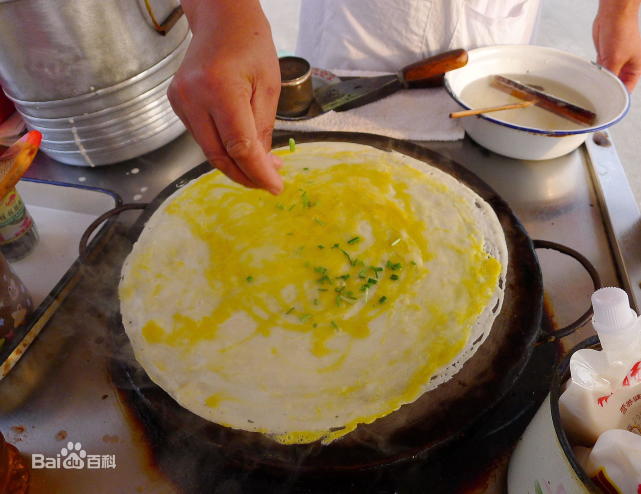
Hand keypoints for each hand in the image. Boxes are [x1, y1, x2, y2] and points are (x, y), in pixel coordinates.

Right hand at [168, 0, 283, 193]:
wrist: (220, 19)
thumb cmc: (251, 45)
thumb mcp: (269, 86)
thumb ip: (264, 128)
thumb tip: (264, 166)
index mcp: (220, 89)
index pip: (239, 146)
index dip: (258, 172)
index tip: (276, 187)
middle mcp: (193, 97)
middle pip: (218, 155)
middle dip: (245, 176)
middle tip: (267, 183)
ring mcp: (180, 101)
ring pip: (209, 150)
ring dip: (235, 164)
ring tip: (260, 166)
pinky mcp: (177, 103)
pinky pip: (202, 137)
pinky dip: (222, 149)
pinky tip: (240, 150)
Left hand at [593, 0, 640, 90]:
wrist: (614, 15)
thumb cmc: (622, 31)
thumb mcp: (615, 60)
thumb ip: (610, 76)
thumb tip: (605, 90)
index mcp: (636, 68)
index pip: (627, 89)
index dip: (618, 97)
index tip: (608, 106)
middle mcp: (627, 65)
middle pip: (616, 84)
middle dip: (607, 89)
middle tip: (597, 99)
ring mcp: (615, 61)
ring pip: (606, 76)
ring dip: (600, 80)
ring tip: (592, 88)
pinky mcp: (605, 56)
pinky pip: (600, 69)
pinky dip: (596, 73)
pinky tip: (590, 77)